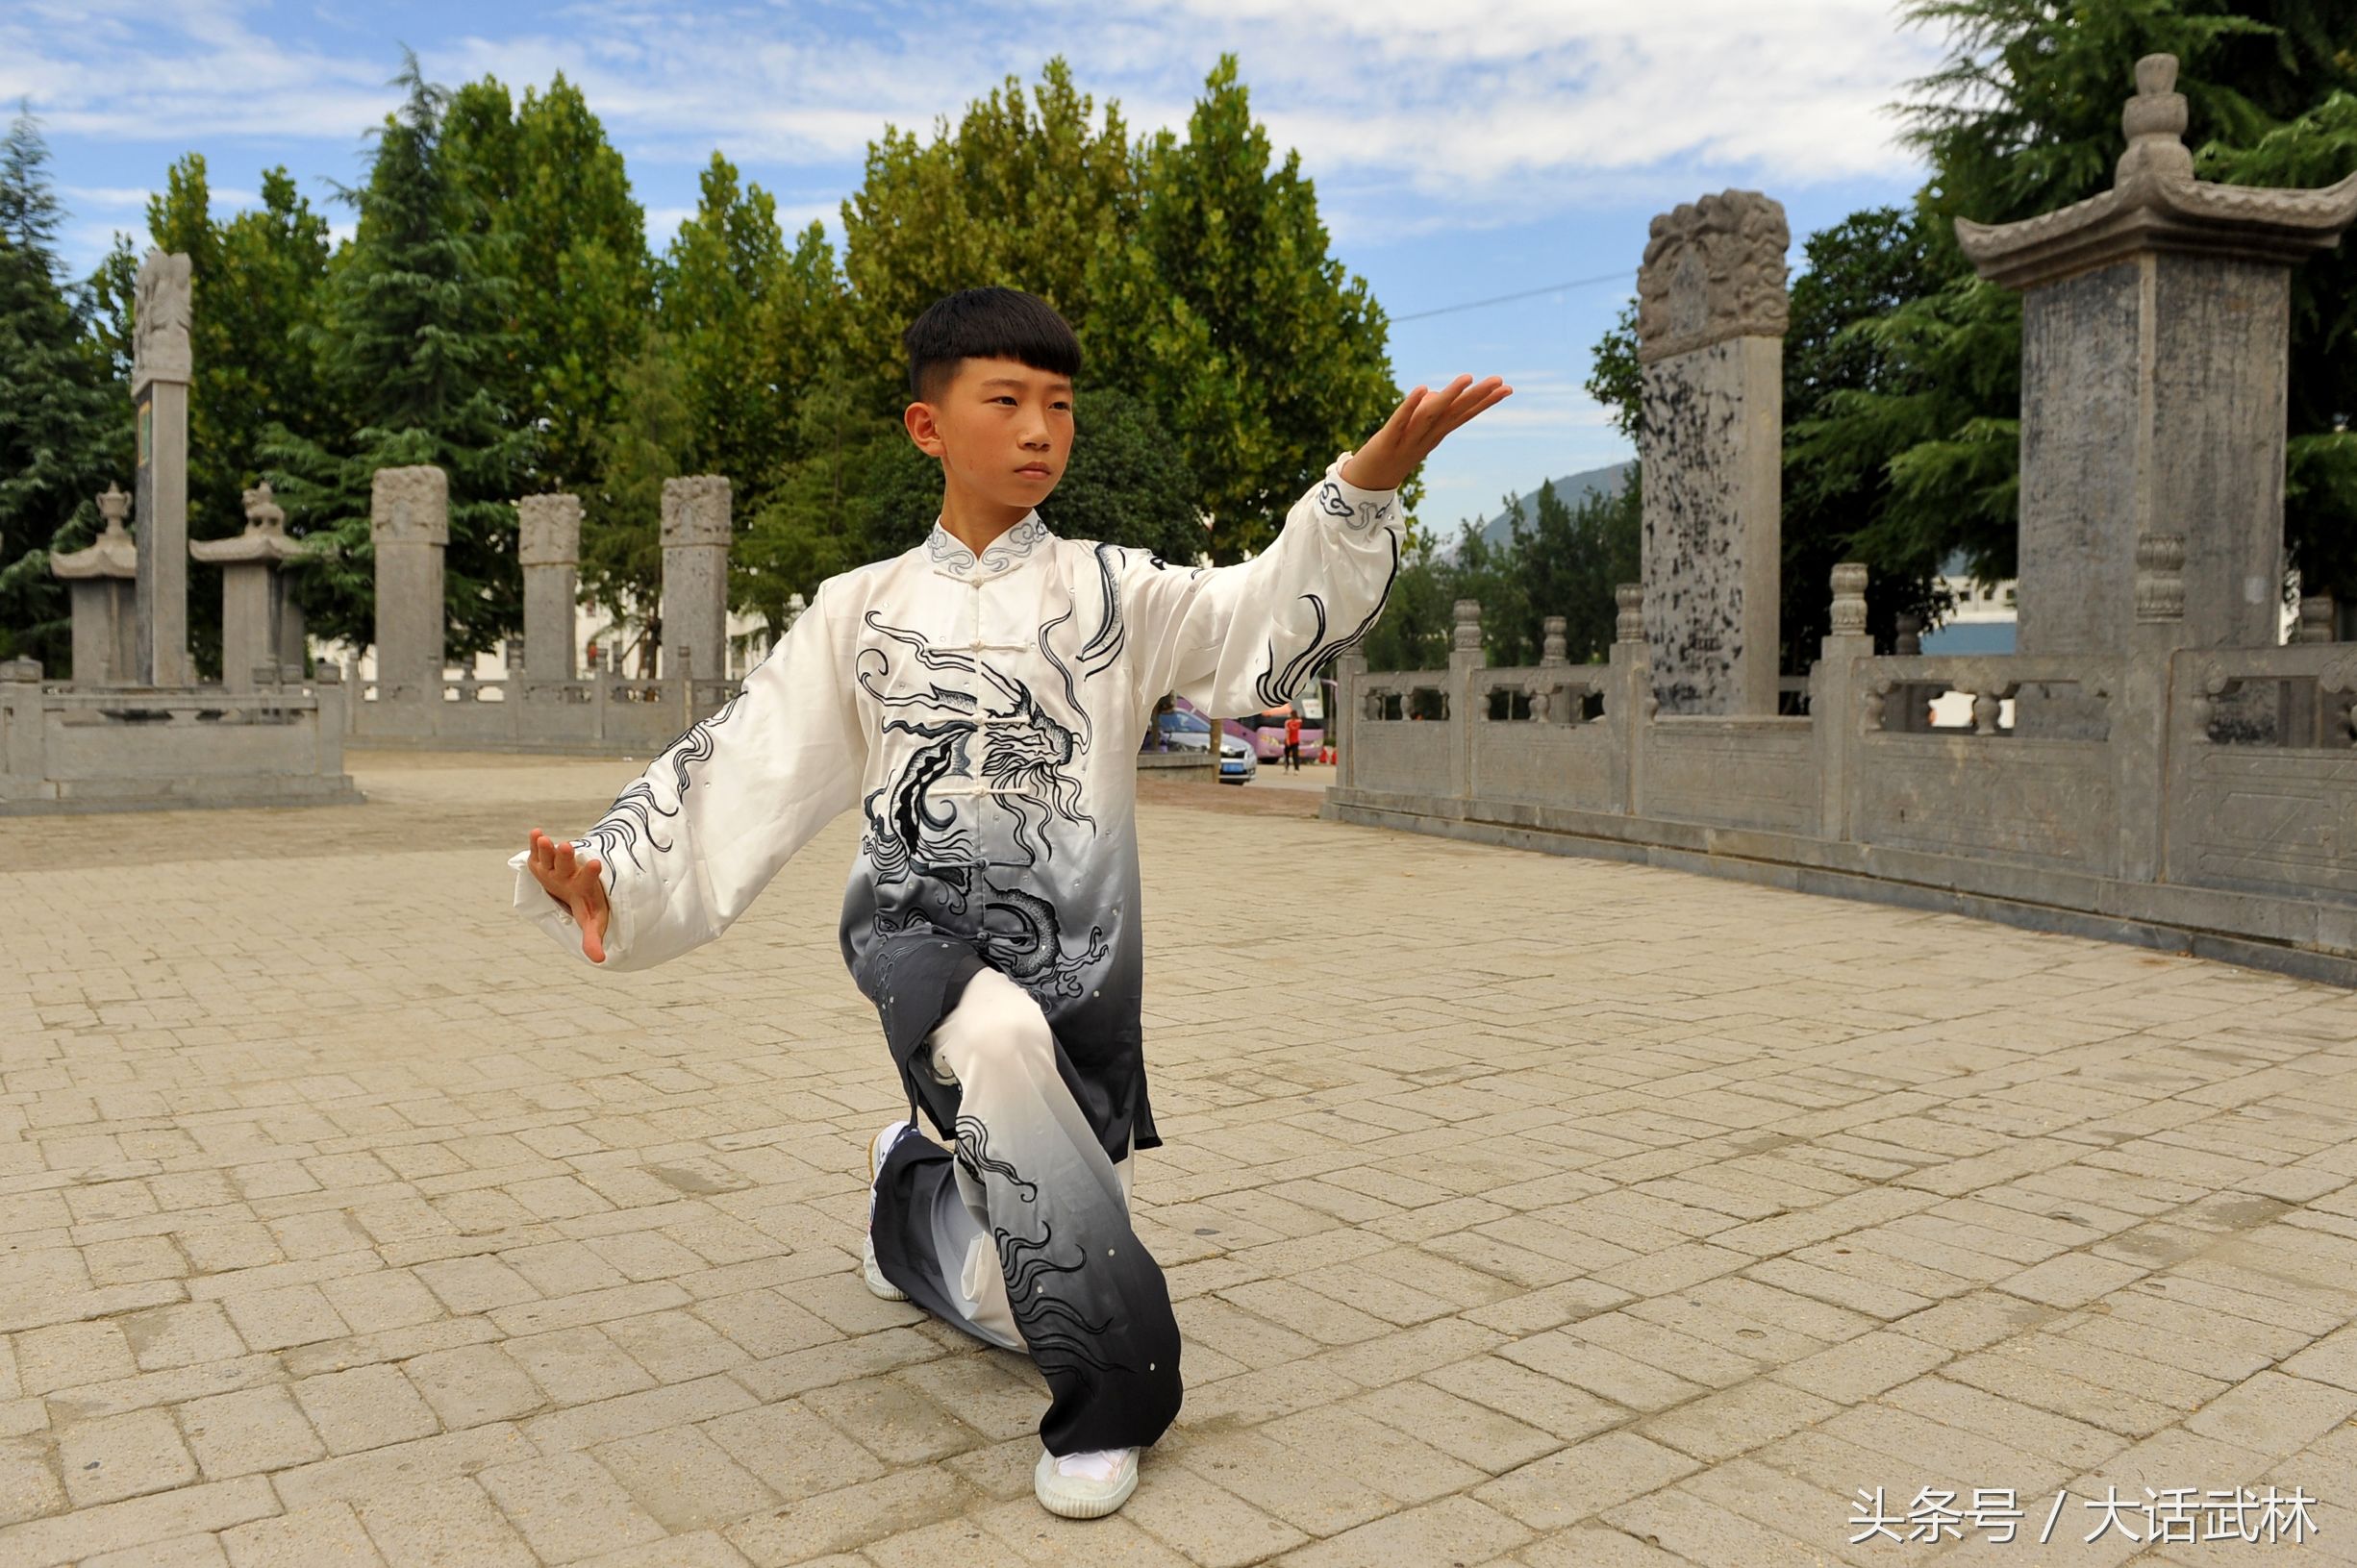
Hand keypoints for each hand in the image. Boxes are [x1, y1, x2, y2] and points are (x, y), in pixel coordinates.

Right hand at [525, 828, 609, 963]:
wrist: (580, 887)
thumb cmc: (587, 905)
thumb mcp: (592, 921)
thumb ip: (593, 939)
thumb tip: (599, 960)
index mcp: (583, 888)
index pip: (588, 879)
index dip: (591, 872)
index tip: (596, 863)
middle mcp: (570, 874)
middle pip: (567, 864)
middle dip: (565, 856)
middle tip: (565, 846)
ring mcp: (557, 867)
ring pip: (552, 857)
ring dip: (548, 849)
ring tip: (545, 838)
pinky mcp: (544, 861)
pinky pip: (540, 851)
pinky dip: (535, 843)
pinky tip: (534, 832)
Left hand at [1339, 374, 1512, 491]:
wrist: (1365, 486)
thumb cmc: (1390, 453)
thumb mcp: (1410, 431)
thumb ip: (1423, 413)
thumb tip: (1432, 394)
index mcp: (1434, 435)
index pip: (1463, 415)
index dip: (1484, 402)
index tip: (1507, 389)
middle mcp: (1426, 438)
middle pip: (1454, 414)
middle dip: (1478, 397)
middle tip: (1500, 381)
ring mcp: (1407, 441)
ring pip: (1432, 416)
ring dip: (1450, 396)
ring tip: (1468, 377)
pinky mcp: (1386, 442)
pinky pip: (1399, 422)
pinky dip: (1410, 406)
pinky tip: (1421, 389)